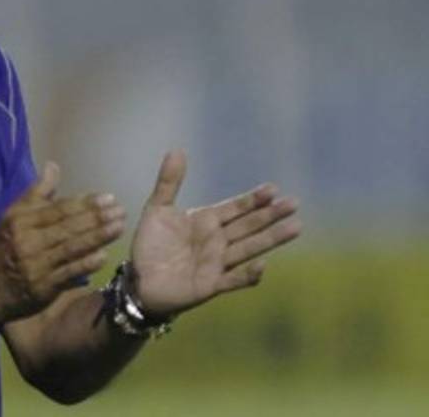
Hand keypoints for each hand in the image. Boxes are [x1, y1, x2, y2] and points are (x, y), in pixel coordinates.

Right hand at [0, 161, 126, 323]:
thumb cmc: (5, 247)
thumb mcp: (14, 216)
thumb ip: (38, 193)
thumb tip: (53, 166)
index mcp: (21, 221)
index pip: (58, 209)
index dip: (84, 203)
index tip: (108, 197)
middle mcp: (28, 240)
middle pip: (67, 227)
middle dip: (96, 218)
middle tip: (120, 210)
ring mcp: (36, 265)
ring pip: (71, 248)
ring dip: (97, 237)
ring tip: (119, 227)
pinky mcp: (43, 287)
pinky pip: (68, 273)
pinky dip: (86, 264)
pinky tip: (103, 257)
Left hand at [130, 150, 301, 317]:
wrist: (138, 279)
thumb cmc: (150, 244)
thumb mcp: (157, 209)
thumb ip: (168, 182)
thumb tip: (177, 149)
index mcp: (206, 221)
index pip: (236, 208)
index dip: (253, 199)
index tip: (273, 189)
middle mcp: (217, 241)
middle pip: (249, 225)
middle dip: (270, 215)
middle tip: (294, 203)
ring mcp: (217, 263)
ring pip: (249, 248)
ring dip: (271, 238)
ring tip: (295, 227)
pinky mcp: (211, 285)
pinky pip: (234, 280)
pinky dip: (248, 274)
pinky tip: (262, 264)